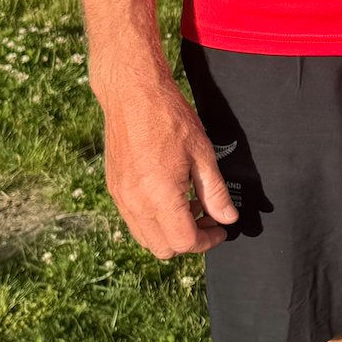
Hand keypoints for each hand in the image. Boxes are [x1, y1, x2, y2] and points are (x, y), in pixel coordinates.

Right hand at [94, 61, 238, 257]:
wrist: (132, 93)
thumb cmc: (169, 118)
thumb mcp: (202, 154)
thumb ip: (215, 192)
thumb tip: (227, 218)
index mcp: (159, 196)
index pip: (184, 242)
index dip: (207, 241)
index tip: (221, 229)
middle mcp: (135, 202)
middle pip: (162, 248)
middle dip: (189, 241)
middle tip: (208, 218)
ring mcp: (120, 197)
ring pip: (145, 238)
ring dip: (170, 232)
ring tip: (191, 205)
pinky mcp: (113, 188)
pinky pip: (133, 220)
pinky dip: (153, 220)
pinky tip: (170, 196)